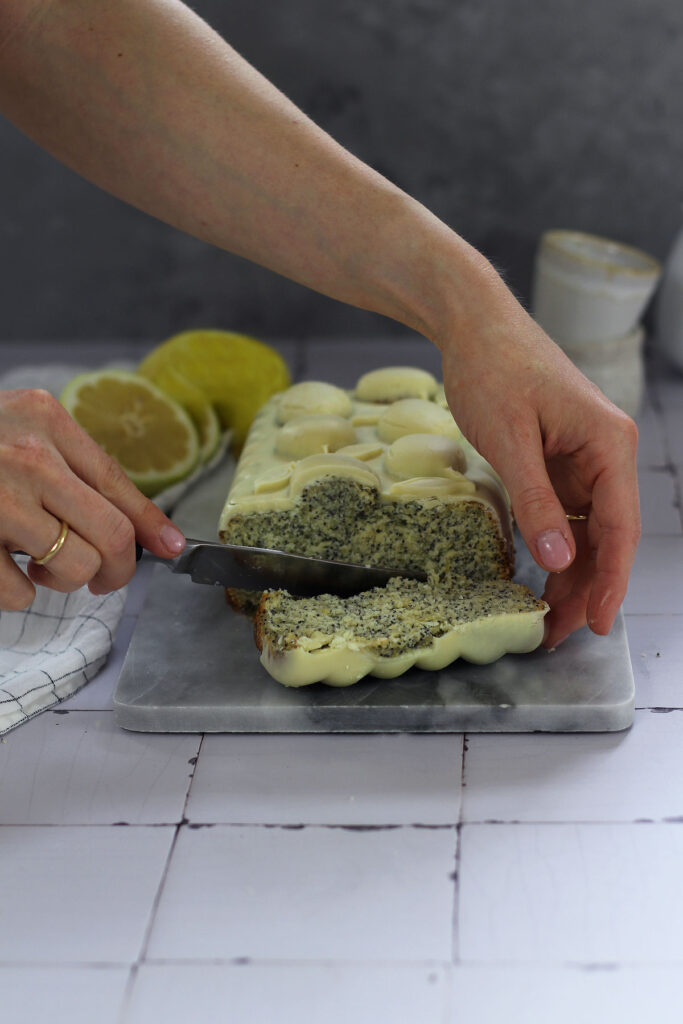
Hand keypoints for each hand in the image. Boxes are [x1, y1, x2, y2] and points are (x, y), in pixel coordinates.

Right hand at [0, 388, 185, 609]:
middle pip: (112, 533)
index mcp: (44, 419)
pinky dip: (20, 594)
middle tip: (103, 577)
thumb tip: (153, 532)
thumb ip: (75, 468)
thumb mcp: (20, 428)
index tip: (172, 550)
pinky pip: (20, 593)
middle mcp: (27, 455)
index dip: (150, 525)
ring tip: (39, 563)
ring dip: (65, 580)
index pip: (117, 482)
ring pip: (76, 566)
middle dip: (118, 569)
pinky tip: (4, 568)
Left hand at [439, 283, 639, 647]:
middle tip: (559, 634)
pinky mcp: (558, 462)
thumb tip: (559, 562)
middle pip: (606, 536)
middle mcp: (606, 454)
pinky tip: (540, 580)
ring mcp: (583, 459)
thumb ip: (535, 502)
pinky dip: (553, 548)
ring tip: (547, 620)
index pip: (620, 527)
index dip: (610, 581)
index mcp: (609, 444)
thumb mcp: (508, 440)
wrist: (473, 325)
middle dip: (586, 588)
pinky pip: (564, 516)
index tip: (595, 624)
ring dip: (570, 574)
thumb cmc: (493, 369)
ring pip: (586, 532)